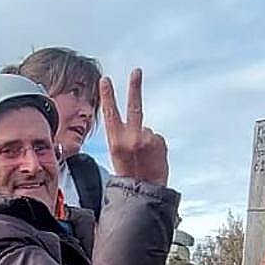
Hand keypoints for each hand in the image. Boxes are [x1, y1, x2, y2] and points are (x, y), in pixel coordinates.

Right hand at [100, 68, 168, 185]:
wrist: (145, 193)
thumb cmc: (131, 178)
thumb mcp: (119, 158)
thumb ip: (125, 139)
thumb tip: (140, 129)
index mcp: (115, 142)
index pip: (110, 114)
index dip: (107, 96)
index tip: (106, 80)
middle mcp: (130, 137)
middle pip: (134, 106)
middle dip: (135, 87)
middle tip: (137, 71)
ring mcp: (146, 138)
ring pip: (147, 131)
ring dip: (148, 143)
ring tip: (146, 160)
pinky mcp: (158, 141)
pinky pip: (157, 139)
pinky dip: (157, 147)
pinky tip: (153, 160)